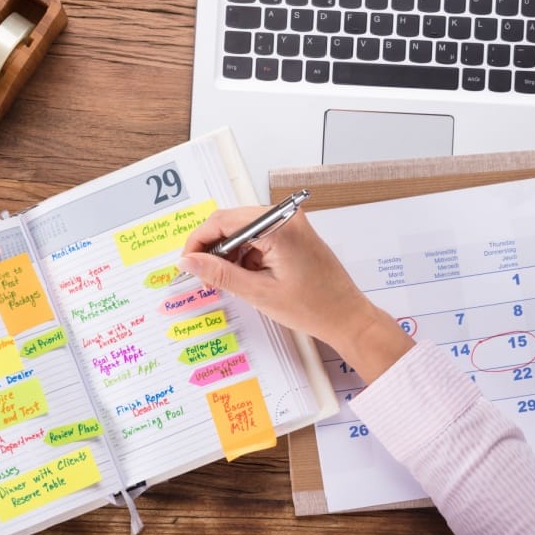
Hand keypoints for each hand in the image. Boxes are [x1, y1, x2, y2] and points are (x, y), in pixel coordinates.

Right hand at [178, 208, 413, 382]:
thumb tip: (188, 261)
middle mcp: (285, 217)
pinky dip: (246, 255)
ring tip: (229, 282)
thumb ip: (219, 274)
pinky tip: (247, 278)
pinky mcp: (293, 233)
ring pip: (243, 230)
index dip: (199, 241)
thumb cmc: (313, 307)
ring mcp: (291, 224)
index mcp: (278, 227)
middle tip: (204, 276)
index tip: (187, 263)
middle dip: (213, 248)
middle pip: (231, 222)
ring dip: (230, 253)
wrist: (347, 317)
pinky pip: (258, 237)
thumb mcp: (258, 292)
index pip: (223, 221)